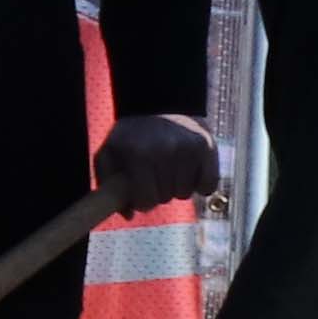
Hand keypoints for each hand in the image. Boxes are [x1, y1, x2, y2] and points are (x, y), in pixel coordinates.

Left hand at [96, 111, 226, 211]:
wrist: (159, 104)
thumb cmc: (130, 136)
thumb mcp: (109, 154)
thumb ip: (109, 186)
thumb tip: (129, 215)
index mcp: (137, 154)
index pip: (145, 201)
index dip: (142, 201)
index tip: (141, 193)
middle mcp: (165, 150)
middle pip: (165, 198)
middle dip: (158, 192)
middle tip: (154, 174)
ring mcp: (188, 148)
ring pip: (185, 194)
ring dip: (177, 187)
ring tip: (169, 168)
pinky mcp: (207, 146)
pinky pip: (208, 186)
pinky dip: (200, 184)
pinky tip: (189, 170)